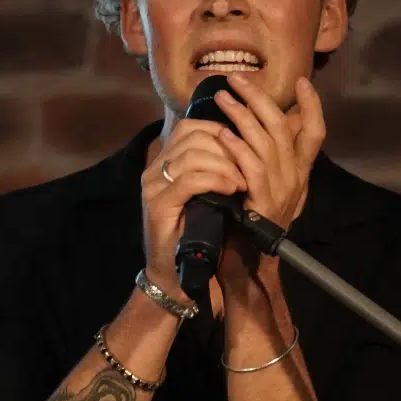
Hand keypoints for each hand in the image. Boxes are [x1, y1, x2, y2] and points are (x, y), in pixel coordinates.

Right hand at [140, 118, 244, 302]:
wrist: (174, 273)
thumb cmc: (195, 234)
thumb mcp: (206, 195)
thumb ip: (213, 169)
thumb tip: (243, 145)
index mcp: (165, 162)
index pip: (191, 127)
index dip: (220, 131)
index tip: (244, 150)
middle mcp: (154, 169)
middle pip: (193, 136)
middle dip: (227, 148)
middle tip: (247, 168)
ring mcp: (153, 186)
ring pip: (193, 154)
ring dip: (225, 165)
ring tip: (242, 182)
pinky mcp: (158, 205)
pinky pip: (190, 180)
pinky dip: (216, 181)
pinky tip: (231, 190)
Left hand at [211, 72, 324, 243]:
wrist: (253, 255)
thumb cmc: (259, 212)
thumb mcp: (276, 181)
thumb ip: (278, 154)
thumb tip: (280, 120)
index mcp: (301, 170)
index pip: (315, 132)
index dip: (312, 106)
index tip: (302, 82)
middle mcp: (295, 176)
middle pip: (281, 127)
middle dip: (259, 98)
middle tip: (237, 79)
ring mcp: (280, 188)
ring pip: (264, 141)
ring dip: (241, 115)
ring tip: (222, 97)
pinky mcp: (262, 199)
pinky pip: (250, 166)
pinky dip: (236, 147)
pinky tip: (221, 134)